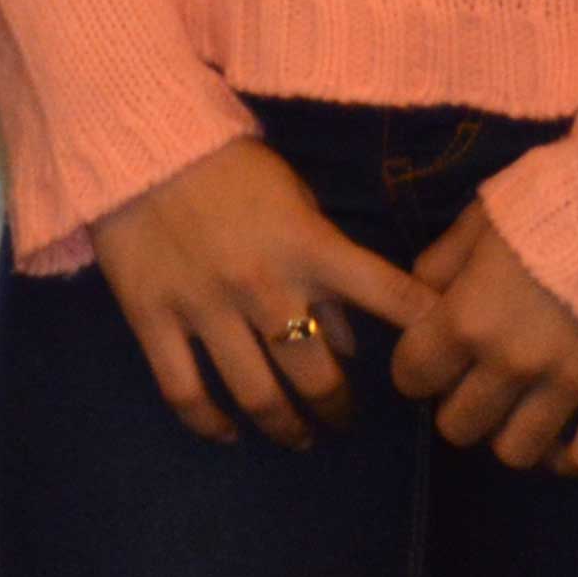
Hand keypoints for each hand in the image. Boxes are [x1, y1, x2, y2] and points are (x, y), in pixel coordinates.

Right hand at [88, 137, 436, 447]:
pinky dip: (209, 422)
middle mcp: (264, 286)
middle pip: (318, 375)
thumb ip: (329, 267)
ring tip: (297, 436)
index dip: (429, 333)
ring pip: (257, 394)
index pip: (391, 298)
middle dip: (338, 408)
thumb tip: (352, 342)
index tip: (443, 367)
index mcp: (309, 248)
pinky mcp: (152, 316)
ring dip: (286, 426)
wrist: (134, 140)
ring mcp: (204, 306)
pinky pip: (183, 389)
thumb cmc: (227, 167)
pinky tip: (227, 431)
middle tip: (340, 417)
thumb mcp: (295, 202)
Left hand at [392, 207, 577, 474]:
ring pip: (517, 451)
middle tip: (470, 386)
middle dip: (456, 408)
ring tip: (513, 412)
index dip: (413, 371)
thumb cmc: (554, 205)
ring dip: (507, 436)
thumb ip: (443, 262)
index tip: (425, 362)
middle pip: (460, 424)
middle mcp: (512, 362)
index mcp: (467, 317)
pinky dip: (569, 458)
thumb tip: (420, 293)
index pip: (414, 375)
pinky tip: (561, 442)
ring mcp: (570, 384)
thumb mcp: (482, 218)